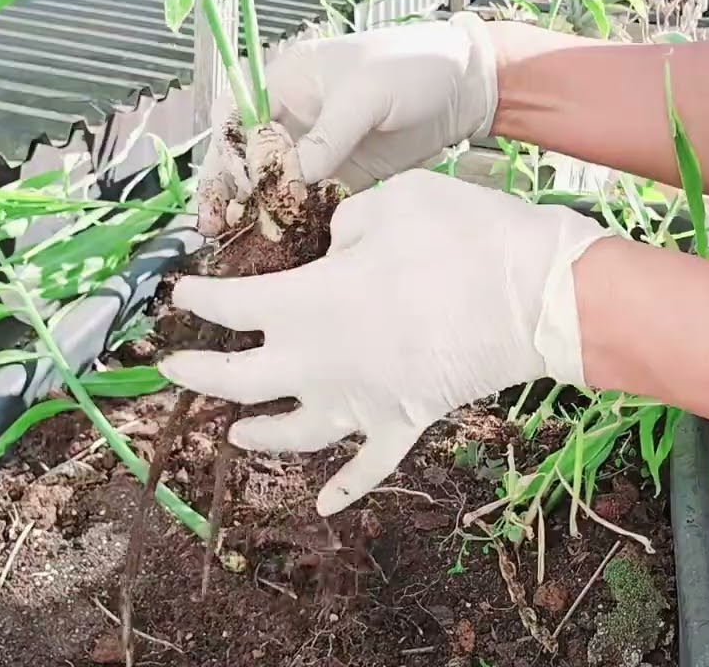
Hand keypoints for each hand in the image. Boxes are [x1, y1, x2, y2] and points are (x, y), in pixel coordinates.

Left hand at [158, 170, 611, 515]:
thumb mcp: (392, 202)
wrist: (536, 294)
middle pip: (239, 380)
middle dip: (197, 373)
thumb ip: (345, 227)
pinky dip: (345, 488)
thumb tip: (335, 251)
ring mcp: (362, 402)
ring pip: (292, 434)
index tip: (183, 293)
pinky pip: (367, 467)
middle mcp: (320, 362)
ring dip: (257, 435)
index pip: (231, 305)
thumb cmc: (462, 236)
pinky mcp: (405, 423)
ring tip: (235, 433)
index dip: (199, 298)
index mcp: (307, 301)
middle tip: (171, 368)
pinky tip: (325, 506)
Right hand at [193, 13, 496, 233]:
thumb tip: (294, 176)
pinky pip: (308, 200)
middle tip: (218, 226)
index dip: (227, 154)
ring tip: (243, 243)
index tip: (230, 187)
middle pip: (247, 157)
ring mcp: (318, 149)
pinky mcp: (342, 174)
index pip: (238, 119)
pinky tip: (285, 245)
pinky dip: (295, 221)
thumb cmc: (413, 67)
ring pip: (273, 184)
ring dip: (257, 212)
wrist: (465, 85)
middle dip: (229, 190)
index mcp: (288, 83)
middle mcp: (295, 117)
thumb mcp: (367, 93)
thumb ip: (329, 134)